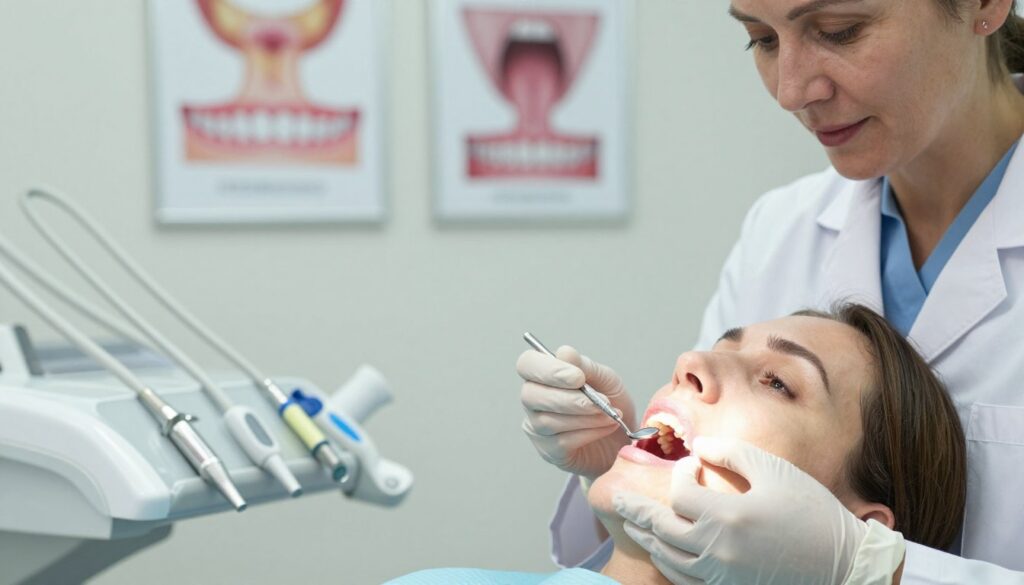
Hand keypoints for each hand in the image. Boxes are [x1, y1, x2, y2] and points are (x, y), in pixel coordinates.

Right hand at [517, 345, 636, 479]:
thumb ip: (585, 366)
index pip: (526, 364)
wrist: (624, 437)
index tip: (578, 377)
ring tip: (610, 414)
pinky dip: (589, 432)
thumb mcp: (606, 379)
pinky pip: (562, 441)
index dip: (548, 370)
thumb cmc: (610, 403)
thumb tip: (564, 352)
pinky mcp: (549, 451)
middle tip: (600, 401)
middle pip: (531, 396)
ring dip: (585, 417)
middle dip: (569, 399)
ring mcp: (537, 428)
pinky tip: (606, 427)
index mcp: (543, 375)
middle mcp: (533, 400)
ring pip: (547, 421)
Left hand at [614, 437, 902, 584]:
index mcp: (726, 516)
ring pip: (667, 557)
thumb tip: (699, 445)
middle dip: (635, 510)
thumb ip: (732, 453)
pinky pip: (684, 578)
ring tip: (632, 523)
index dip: (678, 476)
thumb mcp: (775, 471)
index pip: (678, 494)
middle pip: (660, 528)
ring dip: (646, 537)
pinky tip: (662, 551)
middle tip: (615, 497)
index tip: (688, 466)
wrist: (843, 564)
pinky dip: (667, 563)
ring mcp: (720, 574)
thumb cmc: (811, 513)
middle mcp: (716, 549)